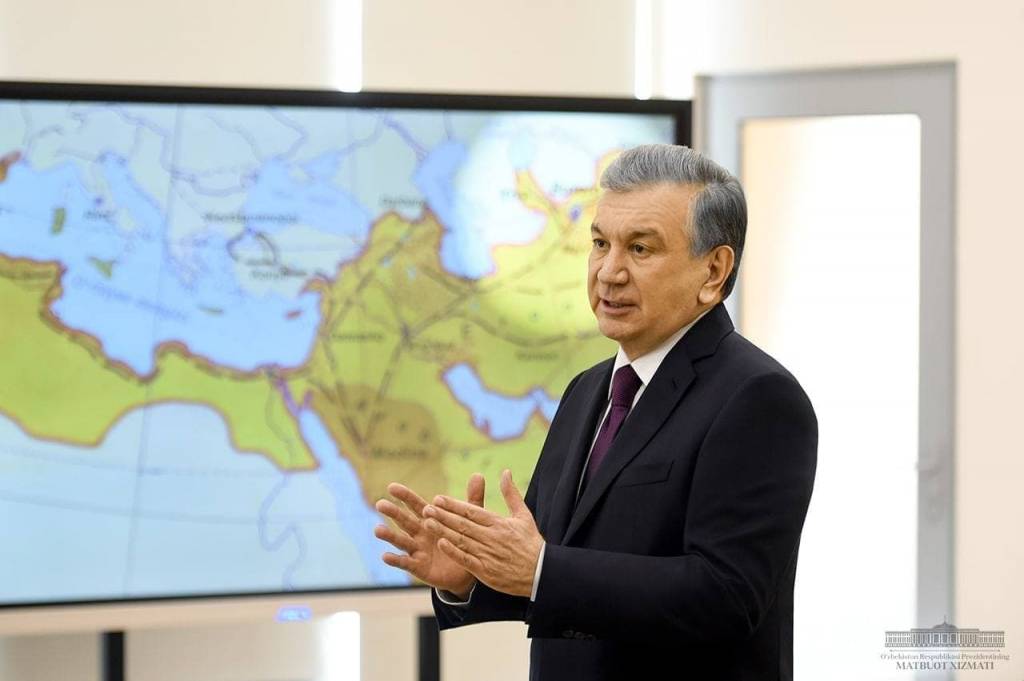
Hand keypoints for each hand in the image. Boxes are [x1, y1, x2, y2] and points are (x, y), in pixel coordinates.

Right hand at [374, 474, 483, 597]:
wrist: (467, 571)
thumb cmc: (463, 541)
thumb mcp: (469, 519)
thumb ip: (471, 499)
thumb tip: (478, 475)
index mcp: (431, 520)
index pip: (416, 505)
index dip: (405, 496)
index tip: (392, 487)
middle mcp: (420, 533)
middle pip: (405, 521)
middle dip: (393, 513)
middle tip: (380, 504)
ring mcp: (418, 550)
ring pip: (401, 541)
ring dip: (389, 536)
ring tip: (377, 530)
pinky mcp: (419, 567)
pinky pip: (405, 563)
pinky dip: (395, 560)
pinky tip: (385, 556)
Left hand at [422, 469, 543, 597]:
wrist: (541, 573)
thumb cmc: (531, 543)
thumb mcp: (523, 515)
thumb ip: (511, 494)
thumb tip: (505, 472)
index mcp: (499, 523)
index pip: (472, 511)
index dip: (454, 505)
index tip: (438, 499)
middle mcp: (491, 537)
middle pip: (463, 524)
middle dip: (443, 516)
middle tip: (426, 508)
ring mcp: (487, 554)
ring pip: (461, 540)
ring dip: (443, 530)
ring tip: (427, 523)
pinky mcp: (485, 570)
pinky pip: (466, 559)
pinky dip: (453, 551)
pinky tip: (441, 543)